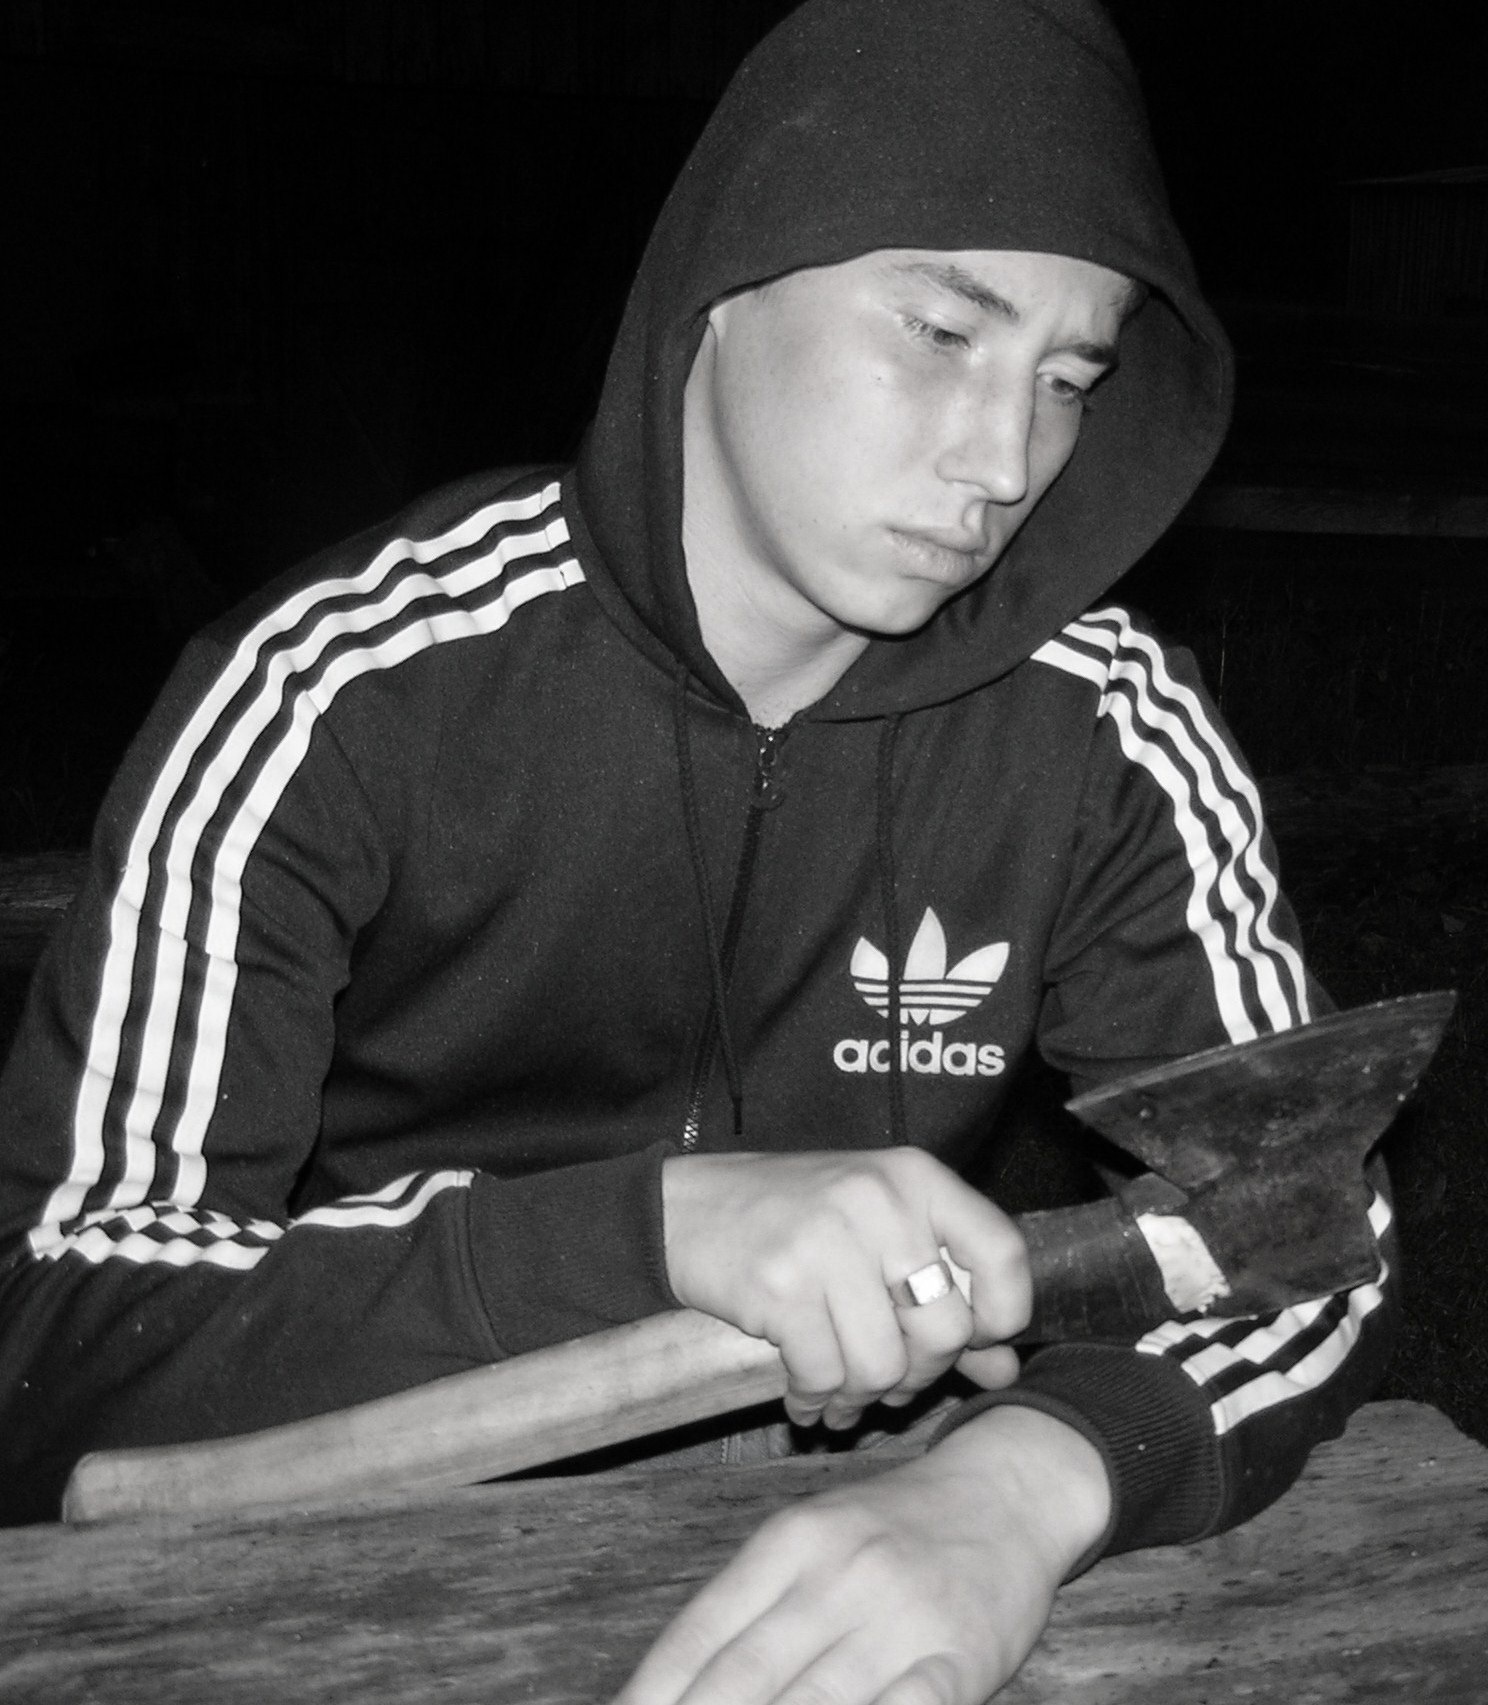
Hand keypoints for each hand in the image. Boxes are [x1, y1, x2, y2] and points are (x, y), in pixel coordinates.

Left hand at [613, 1405, 1111, 1704]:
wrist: (1004, 1490)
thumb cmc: (892, 1527)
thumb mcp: (813, 1537)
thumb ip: (751, 1605)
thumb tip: (673, 1684)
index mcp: (791, 1542)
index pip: (701, 1633)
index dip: (653, 1694)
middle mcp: (837, 1575)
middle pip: (745, 1677)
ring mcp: (899, 1616)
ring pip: (817, 1702)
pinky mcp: (959, 1656)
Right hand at [661, 1149, 1028, 1429]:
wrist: (688, 1209)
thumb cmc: (795, 1220)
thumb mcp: (878, 1235)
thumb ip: (947, 1296)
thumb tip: (1005, 1369)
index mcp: (915, 1178)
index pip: (1003, 1252)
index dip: (1002, 1313)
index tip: (973, 1340)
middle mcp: (879, 1200)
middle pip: (945, 1328)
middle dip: (918, 1375)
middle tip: (889, 1383)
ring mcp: (828, 1240)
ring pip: (883, 1365)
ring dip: (862, 1397)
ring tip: (840, 1394)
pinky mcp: (780, 1284)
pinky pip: (824, 1374)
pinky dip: (816, 1398)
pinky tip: (804, 1394)